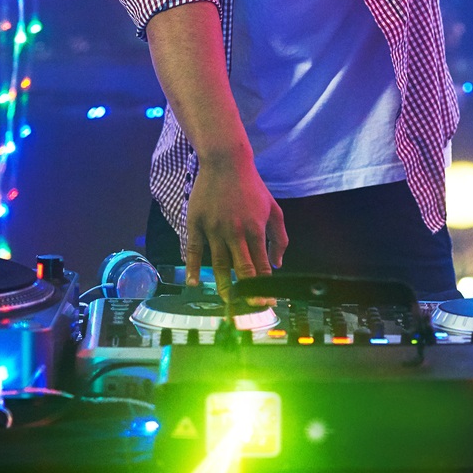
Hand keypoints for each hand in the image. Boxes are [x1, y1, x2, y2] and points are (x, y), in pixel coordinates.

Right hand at [184, 151, 286, 295]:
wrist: (226, 162)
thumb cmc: (252, 187)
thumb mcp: (273, 209)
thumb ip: (279, 237)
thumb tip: (277, 264)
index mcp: (255, 229)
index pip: (261, 266)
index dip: (264, 287)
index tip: (266, 303)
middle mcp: (235, 232)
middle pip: (241, 270)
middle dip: (246, 293)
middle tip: (248, 310)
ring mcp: (213, 228)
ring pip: (218, 265)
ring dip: (224, 286)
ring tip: (228, 302)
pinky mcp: (196, 223)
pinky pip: (193, 250)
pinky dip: (193, 269)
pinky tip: (195, 284)